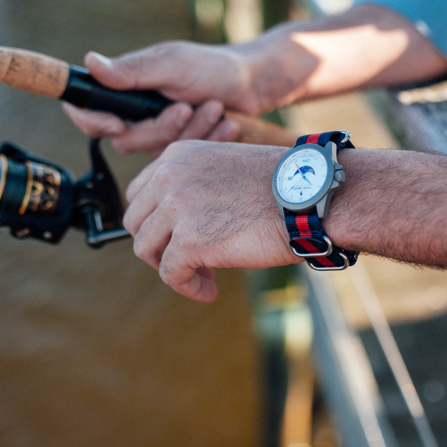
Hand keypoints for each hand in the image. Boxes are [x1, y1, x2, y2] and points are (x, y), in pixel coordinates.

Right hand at [63, 43, 262, 154]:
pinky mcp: (179, 146)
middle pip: (125, 139)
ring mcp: (158, 130)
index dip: (94, 122)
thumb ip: (133, 70)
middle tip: (186, 108)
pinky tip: (226, 123)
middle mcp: (136, 110)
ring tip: (214, 107)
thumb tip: (90, 62)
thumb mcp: (174, 65)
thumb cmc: (214, 67)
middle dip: (161, 128)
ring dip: (190, 131)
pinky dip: (206, 139)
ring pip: (156, 151)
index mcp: (126, 85)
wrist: (254, 84)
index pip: (86, 108)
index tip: (118, 124)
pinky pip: (181, 156)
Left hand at [123, 140, 299, 301]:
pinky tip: (208, 291)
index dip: (156, 221)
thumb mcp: (225, 167)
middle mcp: (170, 175)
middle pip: (137, 222)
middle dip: (159, 245)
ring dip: (171, 268)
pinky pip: (170, 274)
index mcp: (178, 154)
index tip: (179, 235)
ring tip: (202, 276)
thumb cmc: (281, 185)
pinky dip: (187, 287)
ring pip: (146, 249)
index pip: (140, 193)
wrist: (310, 196)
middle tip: (189, 259)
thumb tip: (175, 223)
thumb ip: (194, 184)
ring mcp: (177, 207)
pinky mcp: (189, 240)